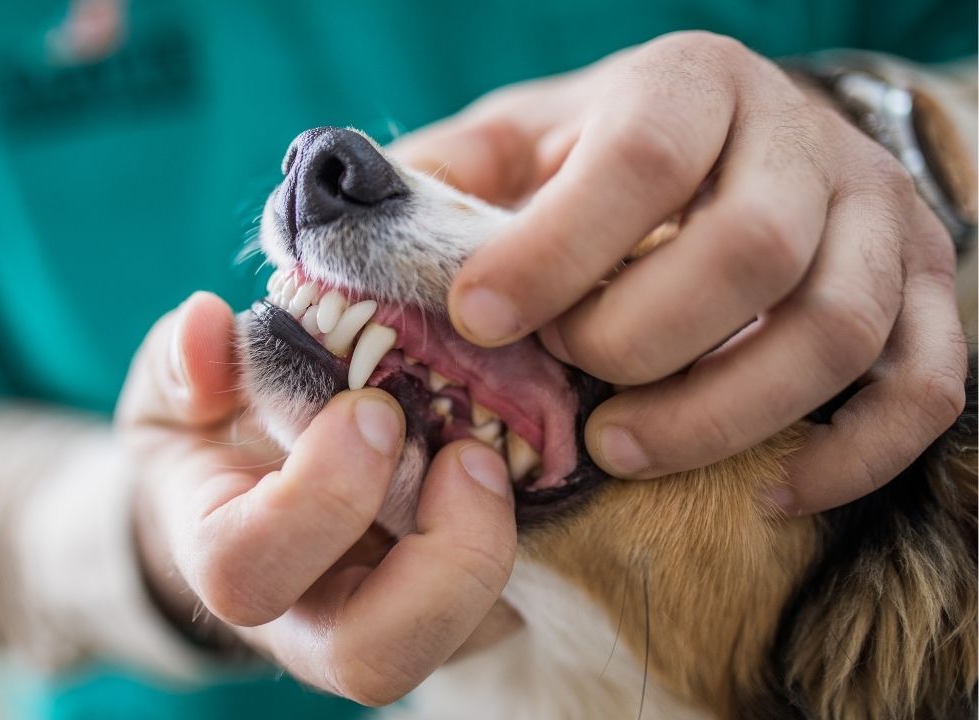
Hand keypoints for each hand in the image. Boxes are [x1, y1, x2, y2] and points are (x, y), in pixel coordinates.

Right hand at [118, 292, 517, 703]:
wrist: (252, 494)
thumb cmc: (215, 438)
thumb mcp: (180, 390)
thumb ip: (184, 362)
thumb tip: (206, 326)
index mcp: (229, 558)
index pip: (251, 571)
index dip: (319, 498)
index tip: (373, 410)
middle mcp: (309, 618)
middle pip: (373, 660)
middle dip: (437, 559)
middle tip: (467, 455)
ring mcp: (385, 624)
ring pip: (455, 646)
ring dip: (492, 551)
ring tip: (492, 459)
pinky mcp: (450, 613)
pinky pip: (504, 611)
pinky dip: (527, 543)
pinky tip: (522, 467)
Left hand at [391, 32, 966, 514]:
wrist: (737, 147)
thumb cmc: (606, 159)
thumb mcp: (518, 144)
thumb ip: (442, 181)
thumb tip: (343, 236)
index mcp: (690, 87)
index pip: (641, 158)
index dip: (558, 248)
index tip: (481, 318)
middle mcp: (799, 142)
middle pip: (750, 250)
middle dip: (643, 340)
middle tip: (570, 389)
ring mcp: (878, 221)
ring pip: (837, 330)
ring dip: (725, 412)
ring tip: (627, 450)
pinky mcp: (923, 297)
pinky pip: (922, 390)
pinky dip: (850, 457)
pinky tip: (767, 495)